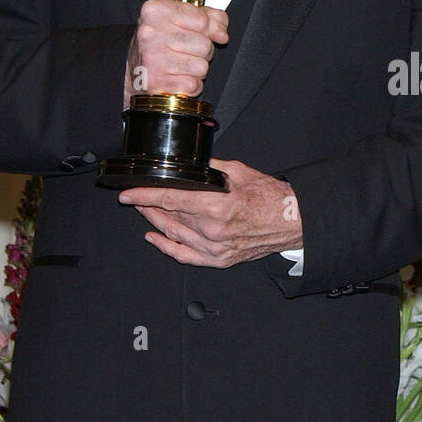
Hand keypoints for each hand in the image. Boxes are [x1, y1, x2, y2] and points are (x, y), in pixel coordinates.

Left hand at [118, 160, 302, 266]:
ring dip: (156, 223)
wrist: (292, 221)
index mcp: (217, 207)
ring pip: (174, 235)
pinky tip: (156, 238)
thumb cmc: (272, 198)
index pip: (170, 200)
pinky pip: (186, 256)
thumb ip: (212, 167)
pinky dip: (167, 248)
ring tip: (145, 212)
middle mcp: (213, 230)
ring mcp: (216, 248)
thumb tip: (193, 163)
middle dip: (148, 207)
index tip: (129, 194)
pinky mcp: (220, 258)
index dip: (144, 196)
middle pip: (169, 218)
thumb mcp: (240, 172)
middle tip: (136, 199)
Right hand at [125, 0, 228, 106]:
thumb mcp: (181, 19)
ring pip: (202, 66)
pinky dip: (190, 85)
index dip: (206, 29)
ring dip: (196, 70)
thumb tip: (222, 35)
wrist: (135, 70)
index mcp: (156, 11)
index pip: (202, 19)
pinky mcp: (157, 82)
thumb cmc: (159, 42)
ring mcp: (153, 58)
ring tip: (181, 66)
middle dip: (202, 52)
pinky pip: (193, 85)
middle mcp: (150, 33)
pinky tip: (177, 78)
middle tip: (186, 52)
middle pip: (204, 44)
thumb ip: (209, 18)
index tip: (195, 33)